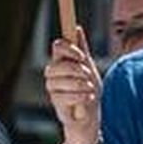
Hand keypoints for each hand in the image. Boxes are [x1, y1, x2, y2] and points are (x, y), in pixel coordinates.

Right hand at [43, 27, 101, 143]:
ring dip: (80, 84)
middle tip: (87, 76)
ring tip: (89, 88)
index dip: (69, 49)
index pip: (57, 46)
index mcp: (60, 61)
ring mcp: (52, 87)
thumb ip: (82, 49)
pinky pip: (65, 96)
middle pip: (58, 64)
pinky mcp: (56, 102)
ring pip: (62, 80)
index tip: (82, 56)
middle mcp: (53, 73)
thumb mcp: (89, 67)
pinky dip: (80, 96)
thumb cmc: (88, 89)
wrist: (90, 114)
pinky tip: (88, 97)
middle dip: (76, 70)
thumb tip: (77, 29)